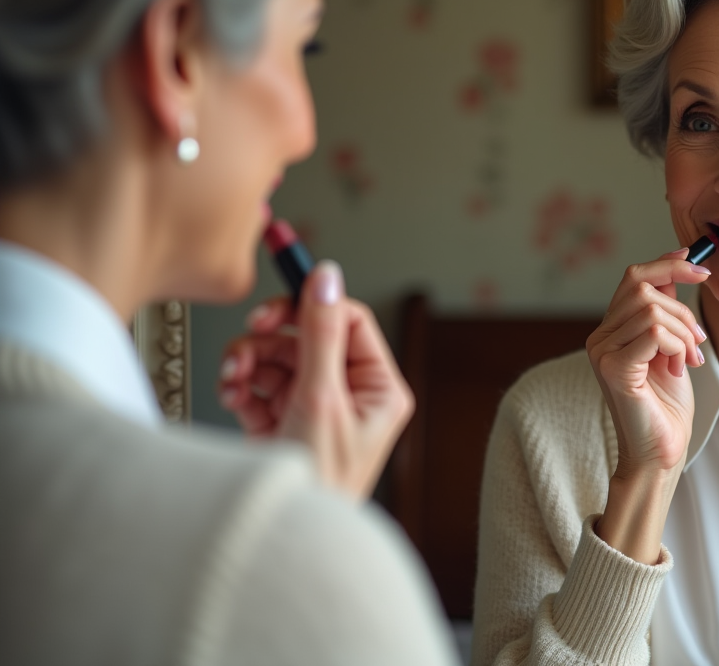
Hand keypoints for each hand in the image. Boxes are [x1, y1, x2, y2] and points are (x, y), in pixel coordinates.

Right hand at [219, 261, 412, 498]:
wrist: (283, 545)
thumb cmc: (320, 487)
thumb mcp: (321, 400)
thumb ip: (321, 335)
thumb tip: (327, 278)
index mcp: (378, 389)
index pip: (350, 322)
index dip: (311, 306)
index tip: (275, 307)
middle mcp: (351, 397)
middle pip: (307, 338)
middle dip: (271, 342)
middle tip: (248, 343)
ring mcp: (316, 412)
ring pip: (279, 361)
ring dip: (249, 365)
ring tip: (235, 381)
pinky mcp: (285, 426)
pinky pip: (262, 389)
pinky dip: (243, 389)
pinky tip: (234, 398)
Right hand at [587, 248, 709, 561]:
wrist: (660, 453)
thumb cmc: (666, 407)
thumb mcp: (671, 348)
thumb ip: (666, 314)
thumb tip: (677, 272)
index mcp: (611, 330)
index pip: (634, 277)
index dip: (668, 264)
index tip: (700, 266)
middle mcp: (600, 337)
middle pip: (643, 286)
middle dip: (683, 308)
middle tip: (698, 341)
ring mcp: (602, 352)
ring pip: (652, 309)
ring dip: (684, 332)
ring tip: (689, 360)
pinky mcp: (614, 368)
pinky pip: (654, 332)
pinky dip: (677, 346)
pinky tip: (679, 369)